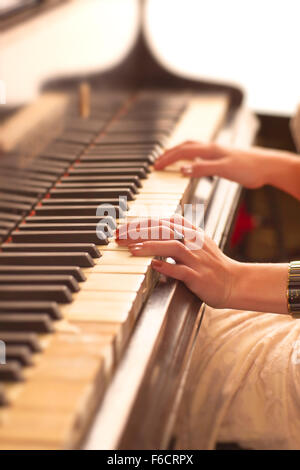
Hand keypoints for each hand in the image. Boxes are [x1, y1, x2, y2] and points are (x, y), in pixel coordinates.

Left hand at [116, 216, 237, 308]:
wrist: (234, 283)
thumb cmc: (212, 265)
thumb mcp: (198, 242)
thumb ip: (180, 233)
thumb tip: (156, 228)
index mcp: (192, 232)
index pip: (163, 221)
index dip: (142, 223)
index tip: (124, 228)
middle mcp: (194, 242)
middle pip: (164, 230)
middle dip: (139, 232)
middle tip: (120, 236)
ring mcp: (197, 259)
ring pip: (172, 246)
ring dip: (151, 246)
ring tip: (132, 249)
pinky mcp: (199, 276)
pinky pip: (182, 270)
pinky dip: (167, 267)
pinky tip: (153, 265)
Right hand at [154, 141, 272, 188]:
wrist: (268, 166)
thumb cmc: (249, 168)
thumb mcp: (224, 170)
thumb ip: (202, 169)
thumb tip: (182, 169)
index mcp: (209, 150)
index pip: (181, 151)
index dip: (167, 158)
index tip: (155, 166)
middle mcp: (211, 148)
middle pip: (183, 146)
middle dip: (168, 153)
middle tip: (156, 162)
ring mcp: (216, 151)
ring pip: (191, 148)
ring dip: (177, 152)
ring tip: (167, 159)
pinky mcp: (221, 157)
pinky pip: (199, 153)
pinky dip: (188, 156)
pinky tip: (190, 162)